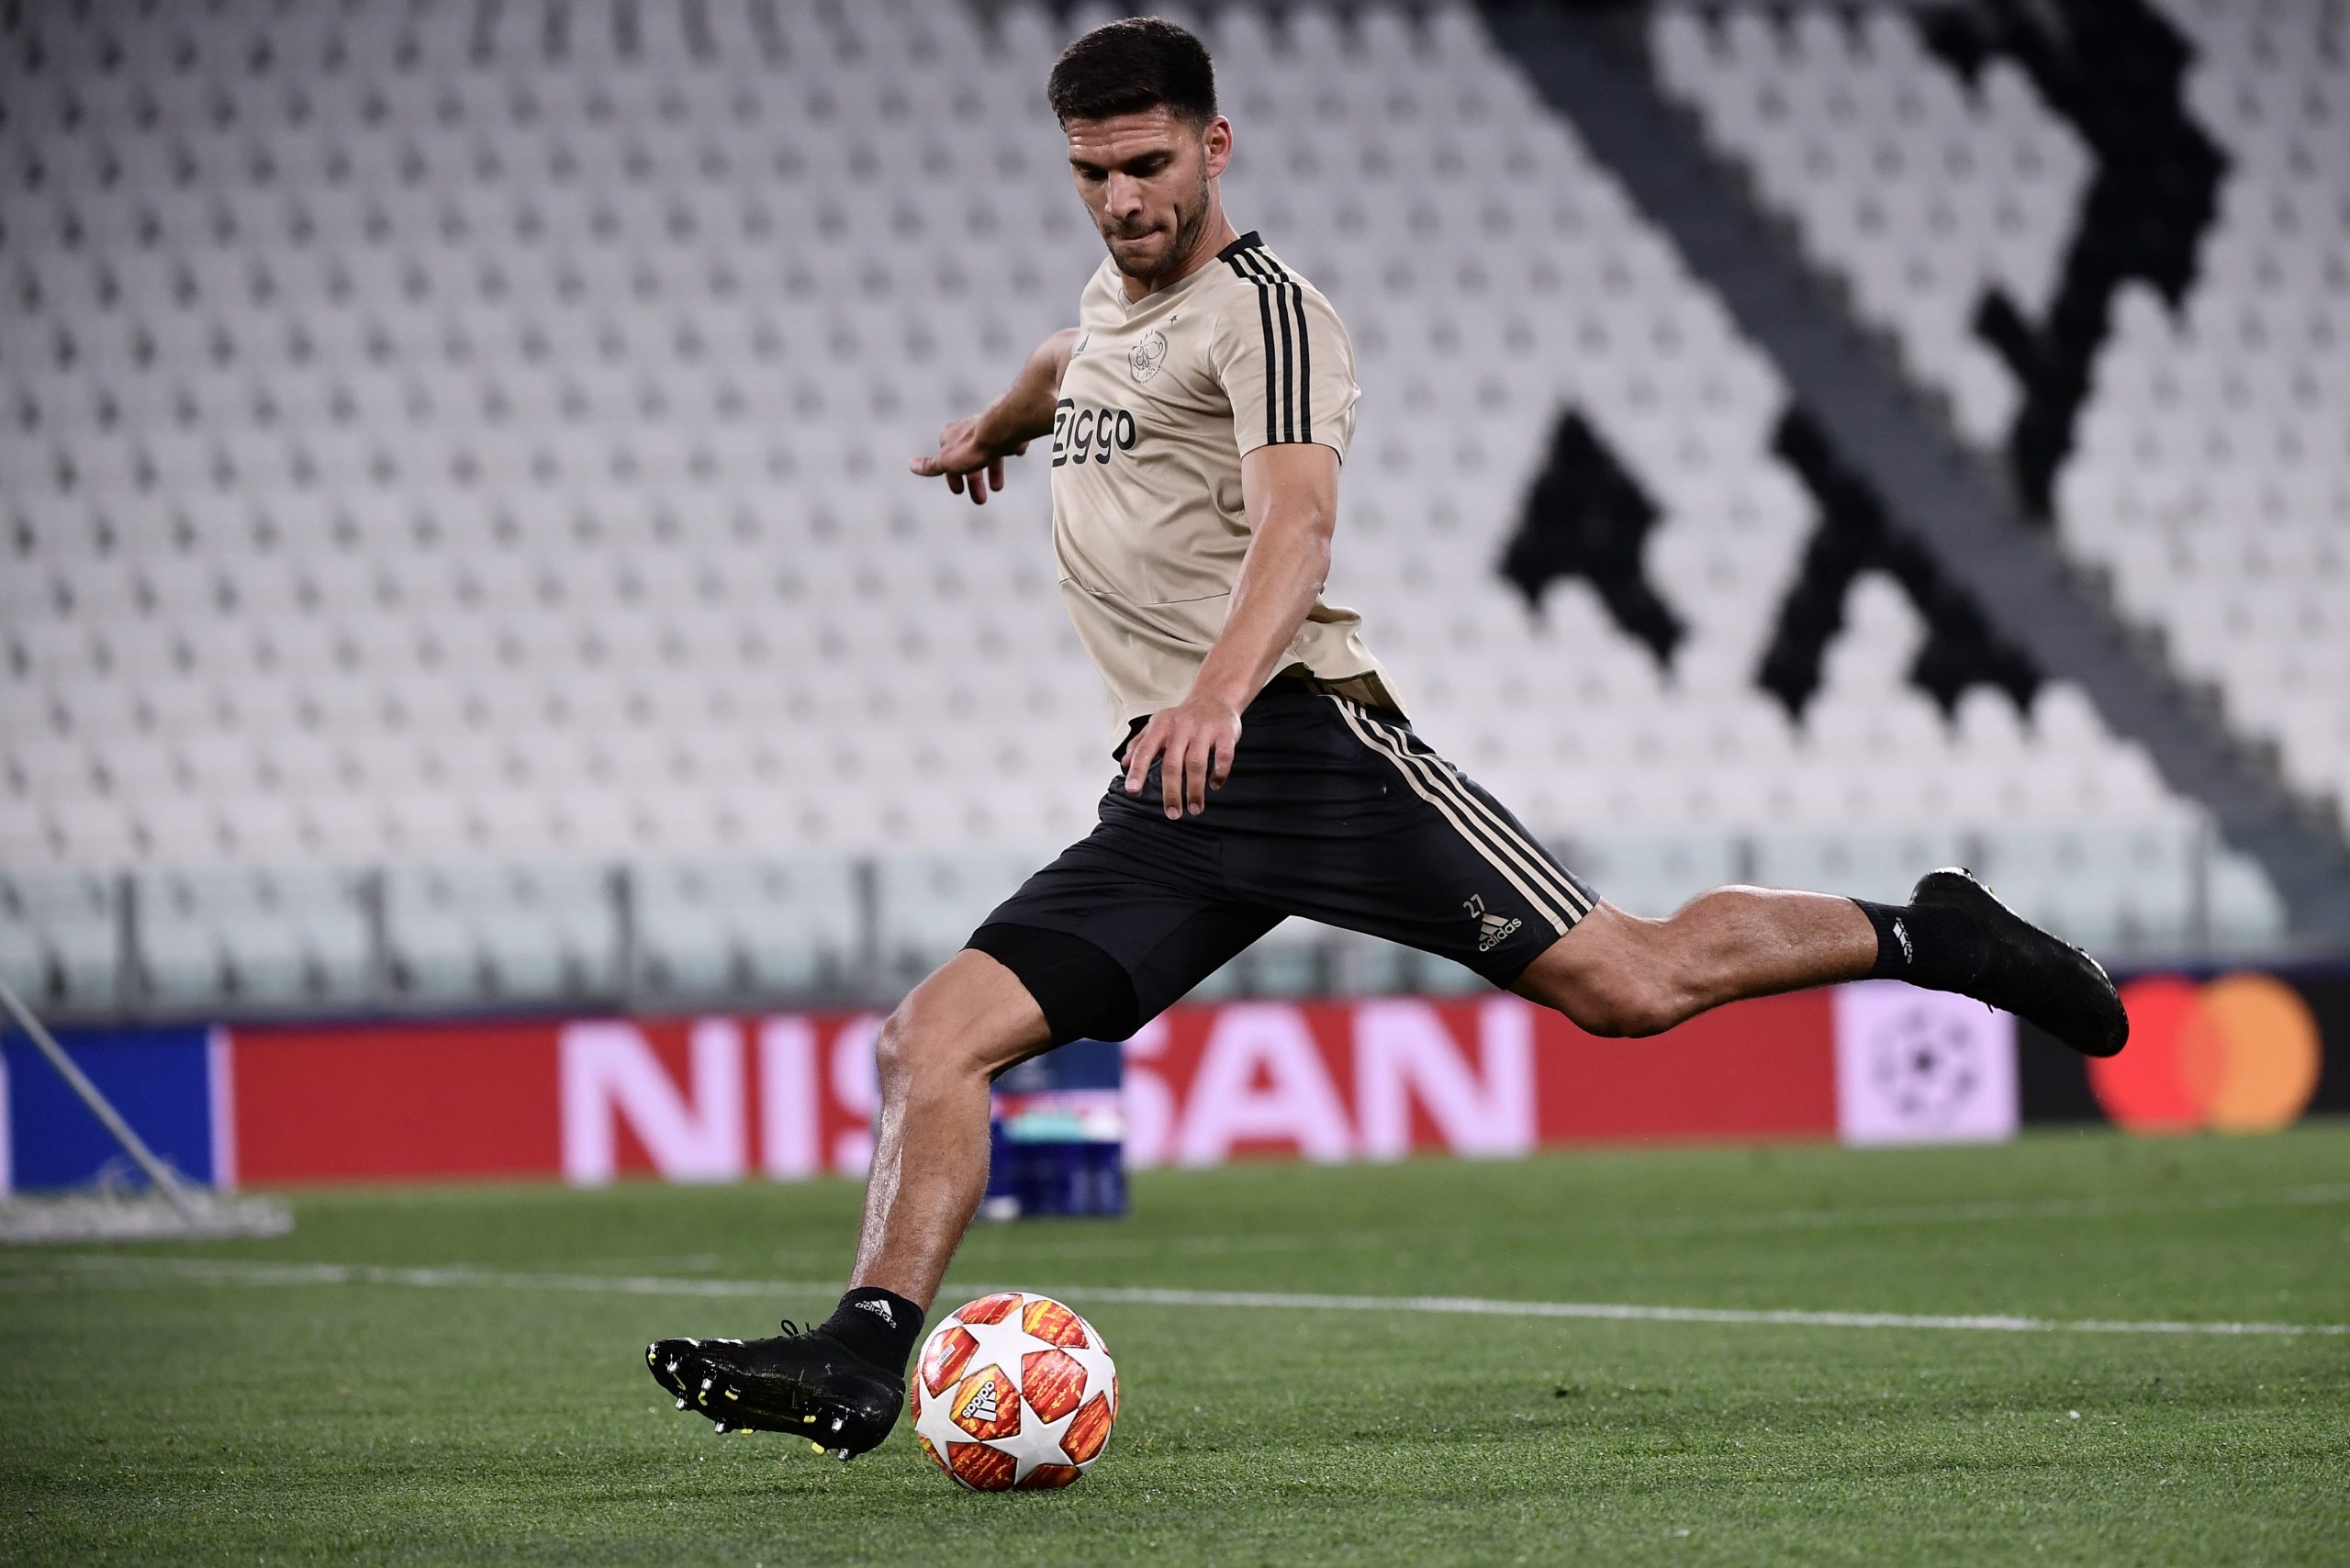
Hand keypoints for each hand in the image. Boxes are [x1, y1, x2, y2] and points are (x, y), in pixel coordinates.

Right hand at [909, 415, 1026, 504]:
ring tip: (997, 488)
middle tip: (980, 500)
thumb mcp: (947, 462)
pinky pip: (1007, 439)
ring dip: (992, 472)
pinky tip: (1017, 455)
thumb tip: (911, 465)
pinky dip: (1010, 449)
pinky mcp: (1006, 427)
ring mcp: (987, 426)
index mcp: (950, 434)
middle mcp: (967, 427)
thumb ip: (931, 466)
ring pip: (989, 452)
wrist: (1002, 430)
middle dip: (974, 481)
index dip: (952, 476)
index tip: (959, 492)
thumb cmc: (972, 447)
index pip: (947, 458)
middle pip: (969, 458)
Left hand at [1122, 695, 1242, 818]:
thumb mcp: (1158, 725)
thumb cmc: (1183, 718)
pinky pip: (1223, 756)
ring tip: (1194, 809)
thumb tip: (1124, 764)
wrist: (1214, 697)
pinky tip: (1215, 785)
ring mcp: (1204, 729)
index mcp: (1161, 726)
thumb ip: (1140, 744)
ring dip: (1195, 790)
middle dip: (1171, 792)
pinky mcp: (1225, 732)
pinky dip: (1219, 773)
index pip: (1145, 750)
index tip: (1132, 790)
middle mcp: (1181, 727)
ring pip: (1197, 764)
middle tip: (1172, 813)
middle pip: (1173, 764)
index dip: (1137, 770)